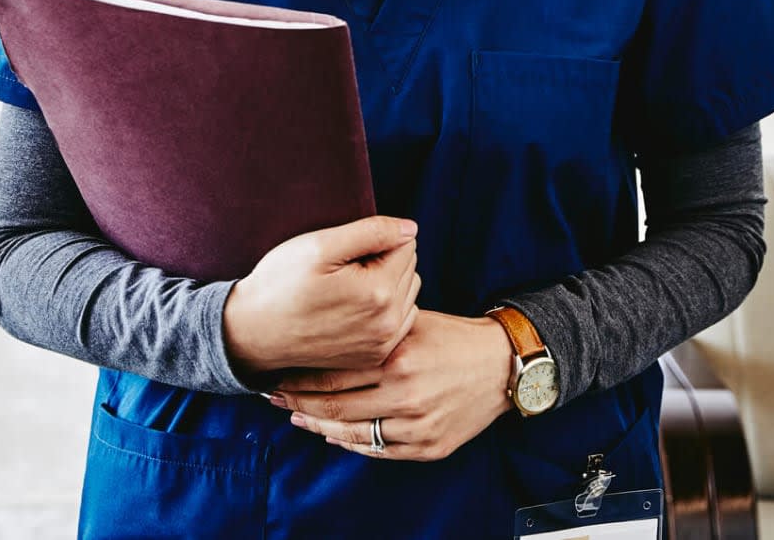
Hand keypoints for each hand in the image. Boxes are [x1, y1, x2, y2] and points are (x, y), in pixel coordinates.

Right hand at [222, 216, 421, 373]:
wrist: (253, 332)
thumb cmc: (282, 284)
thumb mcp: (321, 246)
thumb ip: (373, 232)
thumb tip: (411, 229)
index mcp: (379, 293)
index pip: (406, 244)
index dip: (375, 240)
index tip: (344, 253)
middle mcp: (389, 323)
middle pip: (409, 269)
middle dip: (383, 262)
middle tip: (341, 271)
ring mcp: (383, 344)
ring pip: (407, 293)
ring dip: (387, 285)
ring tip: (346, 288)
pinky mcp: (374, 356)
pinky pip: (399, 319)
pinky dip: (384, 309)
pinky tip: (353, 308)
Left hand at [270, 310, 515, 461]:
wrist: (501, 366)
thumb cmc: (453, 337)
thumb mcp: (413, 321)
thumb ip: (373, 329)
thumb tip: (324, 330)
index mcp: (397, 358)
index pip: (332, 373)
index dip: (298, 378)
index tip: (275, 374)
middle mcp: (404, 395)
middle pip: (335, 406)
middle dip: (297, 403)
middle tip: (272, 397)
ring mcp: (416, 426)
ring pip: (353, 434)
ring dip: (318, 426)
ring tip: (296, 417)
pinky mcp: (428, 447)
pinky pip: (378, 452)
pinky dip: (351, 444)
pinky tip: (333, 434)